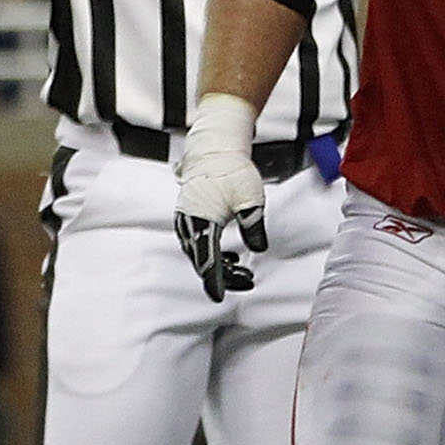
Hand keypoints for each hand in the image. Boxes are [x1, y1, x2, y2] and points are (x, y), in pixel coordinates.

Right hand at [173, 98, 267, 299]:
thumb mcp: (251, 200)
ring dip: (220, 265)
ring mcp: (186, 220)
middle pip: (203, 260)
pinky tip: (230, 257)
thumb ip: (254, 227)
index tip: (219, 296)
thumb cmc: (232, 171)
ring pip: (200, 252)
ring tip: (242, 272)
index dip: (215, 281)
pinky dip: (213, 253)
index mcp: (202, 222)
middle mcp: (189, 224)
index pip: (207, 260)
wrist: (215, 149)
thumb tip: (257, 249)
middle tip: (246, 281)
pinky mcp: (189, 216)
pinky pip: (198, 242)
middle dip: (224, 276)